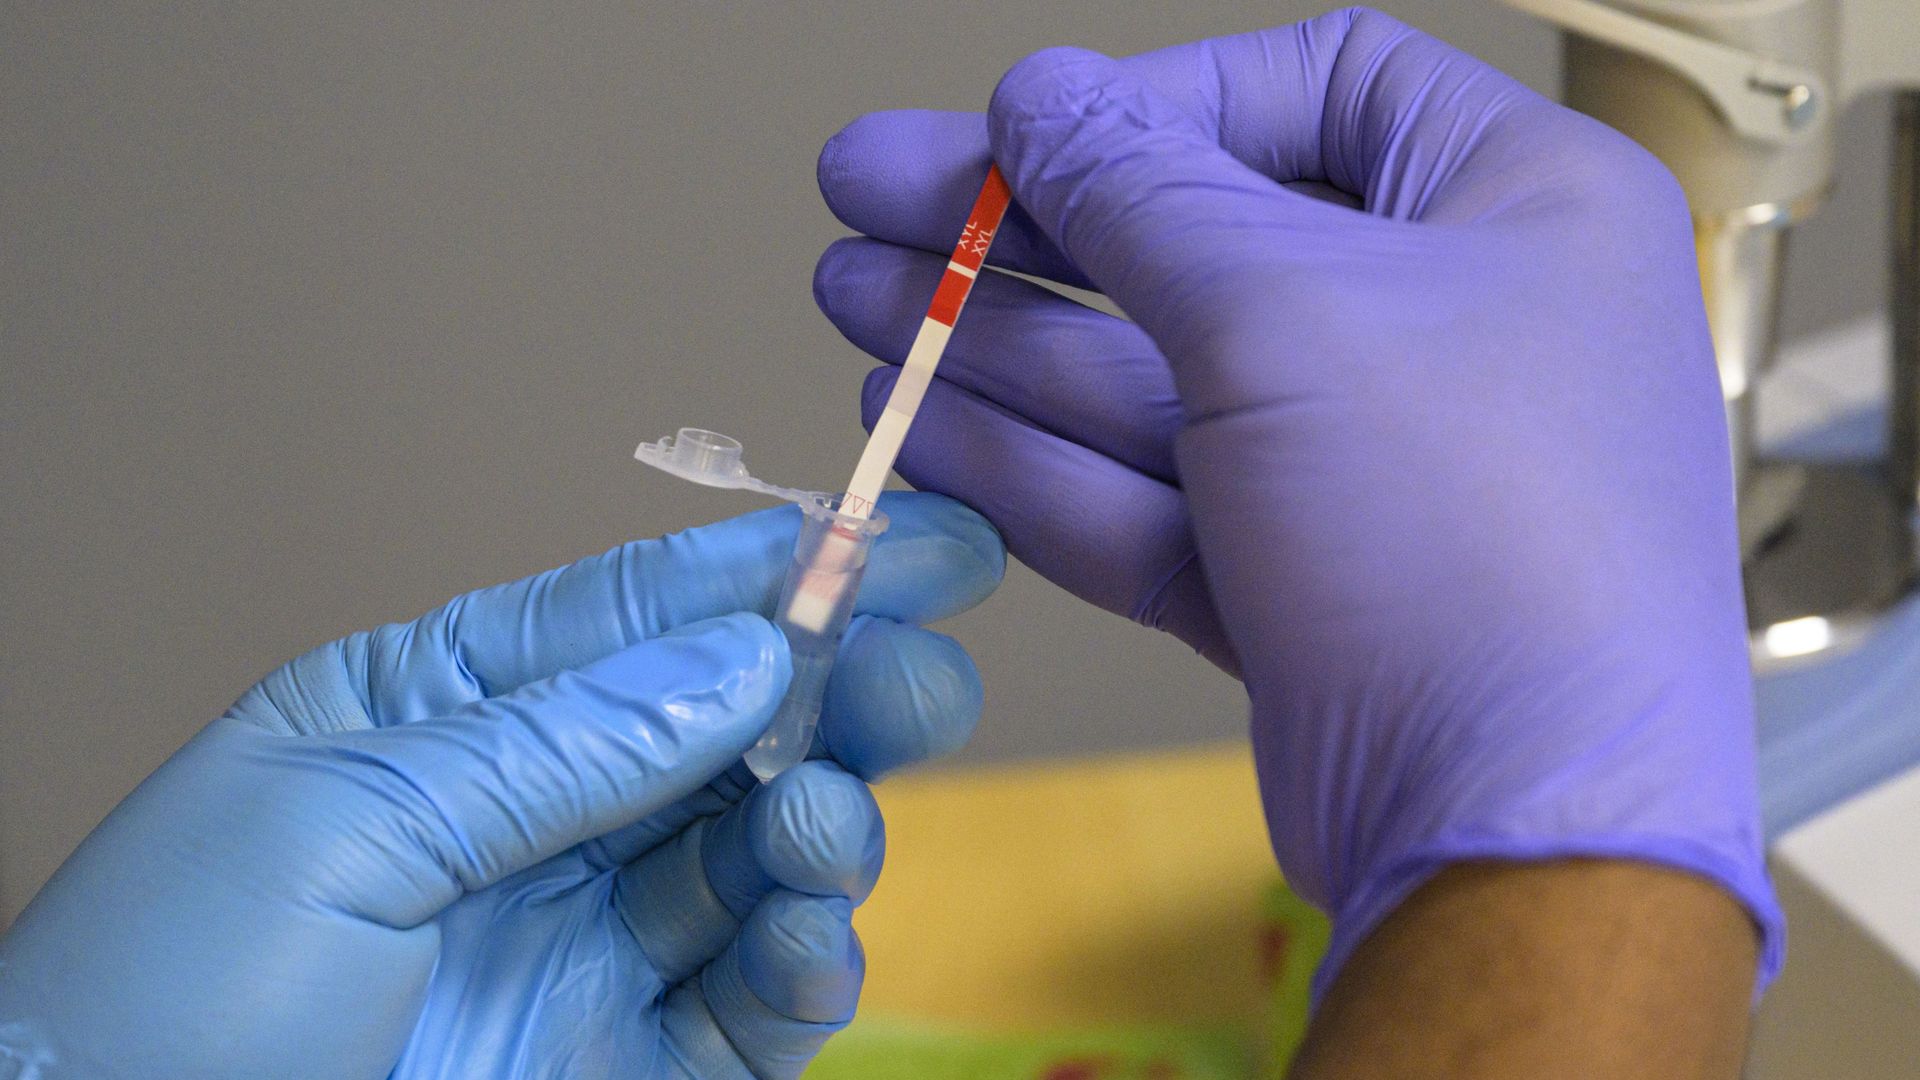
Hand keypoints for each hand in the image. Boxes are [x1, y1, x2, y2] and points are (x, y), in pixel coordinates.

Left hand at [0, 493, 1002, 1078]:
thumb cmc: (162, 1001)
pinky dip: (803, 969)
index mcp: (432, 719)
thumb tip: (746, 658)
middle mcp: (528, 821)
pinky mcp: (624, 1068)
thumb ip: (557, 746)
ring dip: (821, 831)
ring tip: (820, 831)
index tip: (900, 533)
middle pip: (721, 734)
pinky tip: (808, 945)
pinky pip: (750, 1007)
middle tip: (924, 673)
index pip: (626, 620)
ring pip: (753, 862)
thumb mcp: (340, 830)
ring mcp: (581, 949)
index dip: (767, 572)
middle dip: (833, 693)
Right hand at [811, 8, 1780, 990]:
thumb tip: (1043, 98)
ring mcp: (1369, 466)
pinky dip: (1035, 463)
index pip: (1316, 89)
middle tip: (874, 197)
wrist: (1512, 828)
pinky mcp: (1299, 581)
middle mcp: (1450, 326)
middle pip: (1198, 239)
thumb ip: (1137, 188)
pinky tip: (920, 422)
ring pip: (1155, 380)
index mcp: (1516, 206)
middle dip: (1021, 227)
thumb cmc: (1470, 540)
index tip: (1023, 128)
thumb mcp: (1280, 308)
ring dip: (997, 341)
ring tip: (860, 299)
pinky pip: (1152, 495)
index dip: (1154, 99)